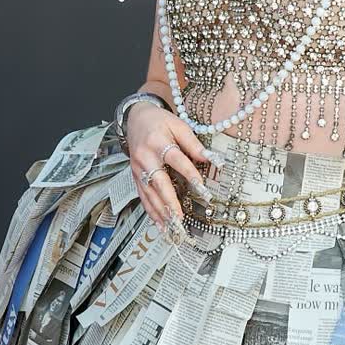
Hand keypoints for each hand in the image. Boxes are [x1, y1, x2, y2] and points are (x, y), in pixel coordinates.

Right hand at [124, 100, 216, 237]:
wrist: (135, 118)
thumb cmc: (160, 122)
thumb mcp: (179, 125)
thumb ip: (193, 143)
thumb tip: (210, 159)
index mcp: (157, 142)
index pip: (176, 160)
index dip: (189, 173)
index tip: (201, 188)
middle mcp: (145, 157)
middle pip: (158, 182)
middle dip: (169, 201)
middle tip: (180, 217)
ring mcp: (138, 169)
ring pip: (149, 193)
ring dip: (160, 211)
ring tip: (172, 226)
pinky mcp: (135, 176)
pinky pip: (143, 196)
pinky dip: (151, 211)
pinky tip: (160, 223)